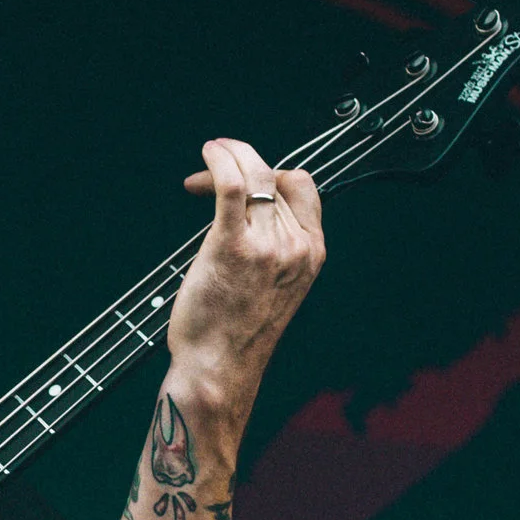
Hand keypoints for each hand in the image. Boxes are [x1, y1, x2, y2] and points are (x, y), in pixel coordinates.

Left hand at [171, 139, 325, 415]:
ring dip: (228, 156)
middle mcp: (295, 245)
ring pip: (255, 174)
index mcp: (311, 253)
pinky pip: (232, 186)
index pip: (302, 188)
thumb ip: (274, 247)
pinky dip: (220, 160)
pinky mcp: (232, 246)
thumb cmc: (234, 330)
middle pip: (275, 176)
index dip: (273, 173)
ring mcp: (267, 245)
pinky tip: (208, 152)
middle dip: (243, 165)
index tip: (242, 182)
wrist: (218, 367)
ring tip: (209, 155)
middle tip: (211, 176)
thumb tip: (250, 209)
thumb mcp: (274, 285)